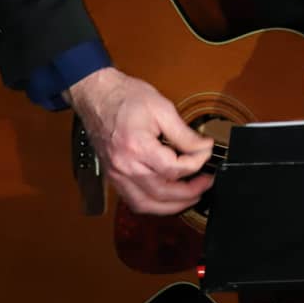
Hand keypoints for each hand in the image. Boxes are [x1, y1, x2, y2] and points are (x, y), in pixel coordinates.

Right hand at [65, 67, 214, 214]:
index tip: (206, 154)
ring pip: (146, 204)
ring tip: (190, 196)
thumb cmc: (125, 98)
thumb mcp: (162, 109)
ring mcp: (116, 173)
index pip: (174, 169)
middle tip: (206, 183)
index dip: (196, 164)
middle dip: (189, 193)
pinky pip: (133, 200)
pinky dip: (152, 204)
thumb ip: (185, 133)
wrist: (97, 95)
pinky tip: (167, 197)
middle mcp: (124, 165)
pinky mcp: (113, 175)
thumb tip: (204, 148)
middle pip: (162, 193)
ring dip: (171, 206)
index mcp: (137, 147)